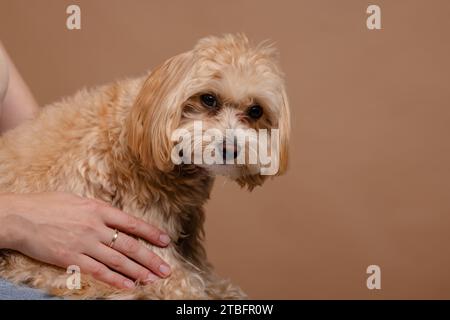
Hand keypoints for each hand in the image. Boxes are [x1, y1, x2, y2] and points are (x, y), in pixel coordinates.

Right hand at [0, 192, 171, 288]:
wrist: (20, 217)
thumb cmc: (47, 205)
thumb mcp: (77, 200)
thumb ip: (97, 210)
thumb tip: (112, 218)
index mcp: (98, 209)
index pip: (132, 223)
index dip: (151, 233)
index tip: (165, 241)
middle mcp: (95, 227)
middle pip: (130, 245)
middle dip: (150, 258)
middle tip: (166, 269)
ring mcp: (84, 244)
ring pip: (118, 261)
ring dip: (138, 272)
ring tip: (153, 279)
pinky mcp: (71, 259)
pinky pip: (99, 272)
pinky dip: (116, 280)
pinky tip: (129, 286)